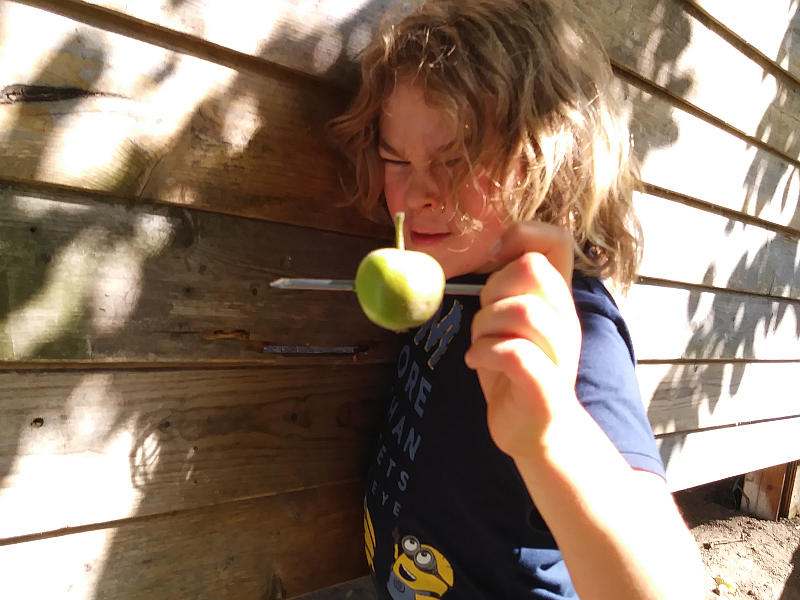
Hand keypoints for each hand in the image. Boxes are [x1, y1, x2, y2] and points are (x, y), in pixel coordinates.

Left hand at [464, 222, 582, 459]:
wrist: (538, 434)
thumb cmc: (517, 374)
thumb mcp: (512, 323)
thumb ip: (508, 290)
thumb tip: (491, 252)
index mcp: (556, 300)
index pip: (558, 241)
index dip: (523, 235)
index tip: (495, 258)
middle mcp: (564, 319)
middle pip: (532, 268)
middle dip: (493, 289)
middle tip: (485, 320)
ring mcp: (560, 353)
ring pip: (521, 310)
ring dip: (485, 325)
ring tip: (479, 346)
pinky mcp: (545, 385)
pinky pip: (513, 351)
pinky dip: (484, 353)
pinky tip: (476, 363)